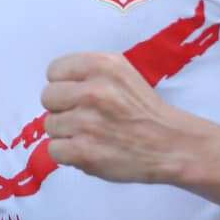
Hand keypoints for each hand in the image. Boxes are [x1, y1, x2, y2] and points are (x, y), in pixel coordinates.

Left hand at [40, 52, 189, 184]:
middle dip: (63, 108)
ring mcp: (86, 122)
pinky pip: (53, 150)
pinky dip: (68, 154)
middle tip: (85, 117)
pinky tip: (88, 150)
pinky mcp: (83, 151)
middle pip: (47, 97)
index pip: (54, 71)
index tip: (78, 95)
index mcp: (102, 65)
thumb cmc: (144, 109)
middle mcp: (92, 91)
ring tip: (92, 135)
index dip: (64, 85)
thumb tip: (55, 84)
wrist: (171, 146)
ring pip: (50, 125)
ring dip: (66, 133)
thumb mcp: (122, 73)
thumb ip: (88, 73)